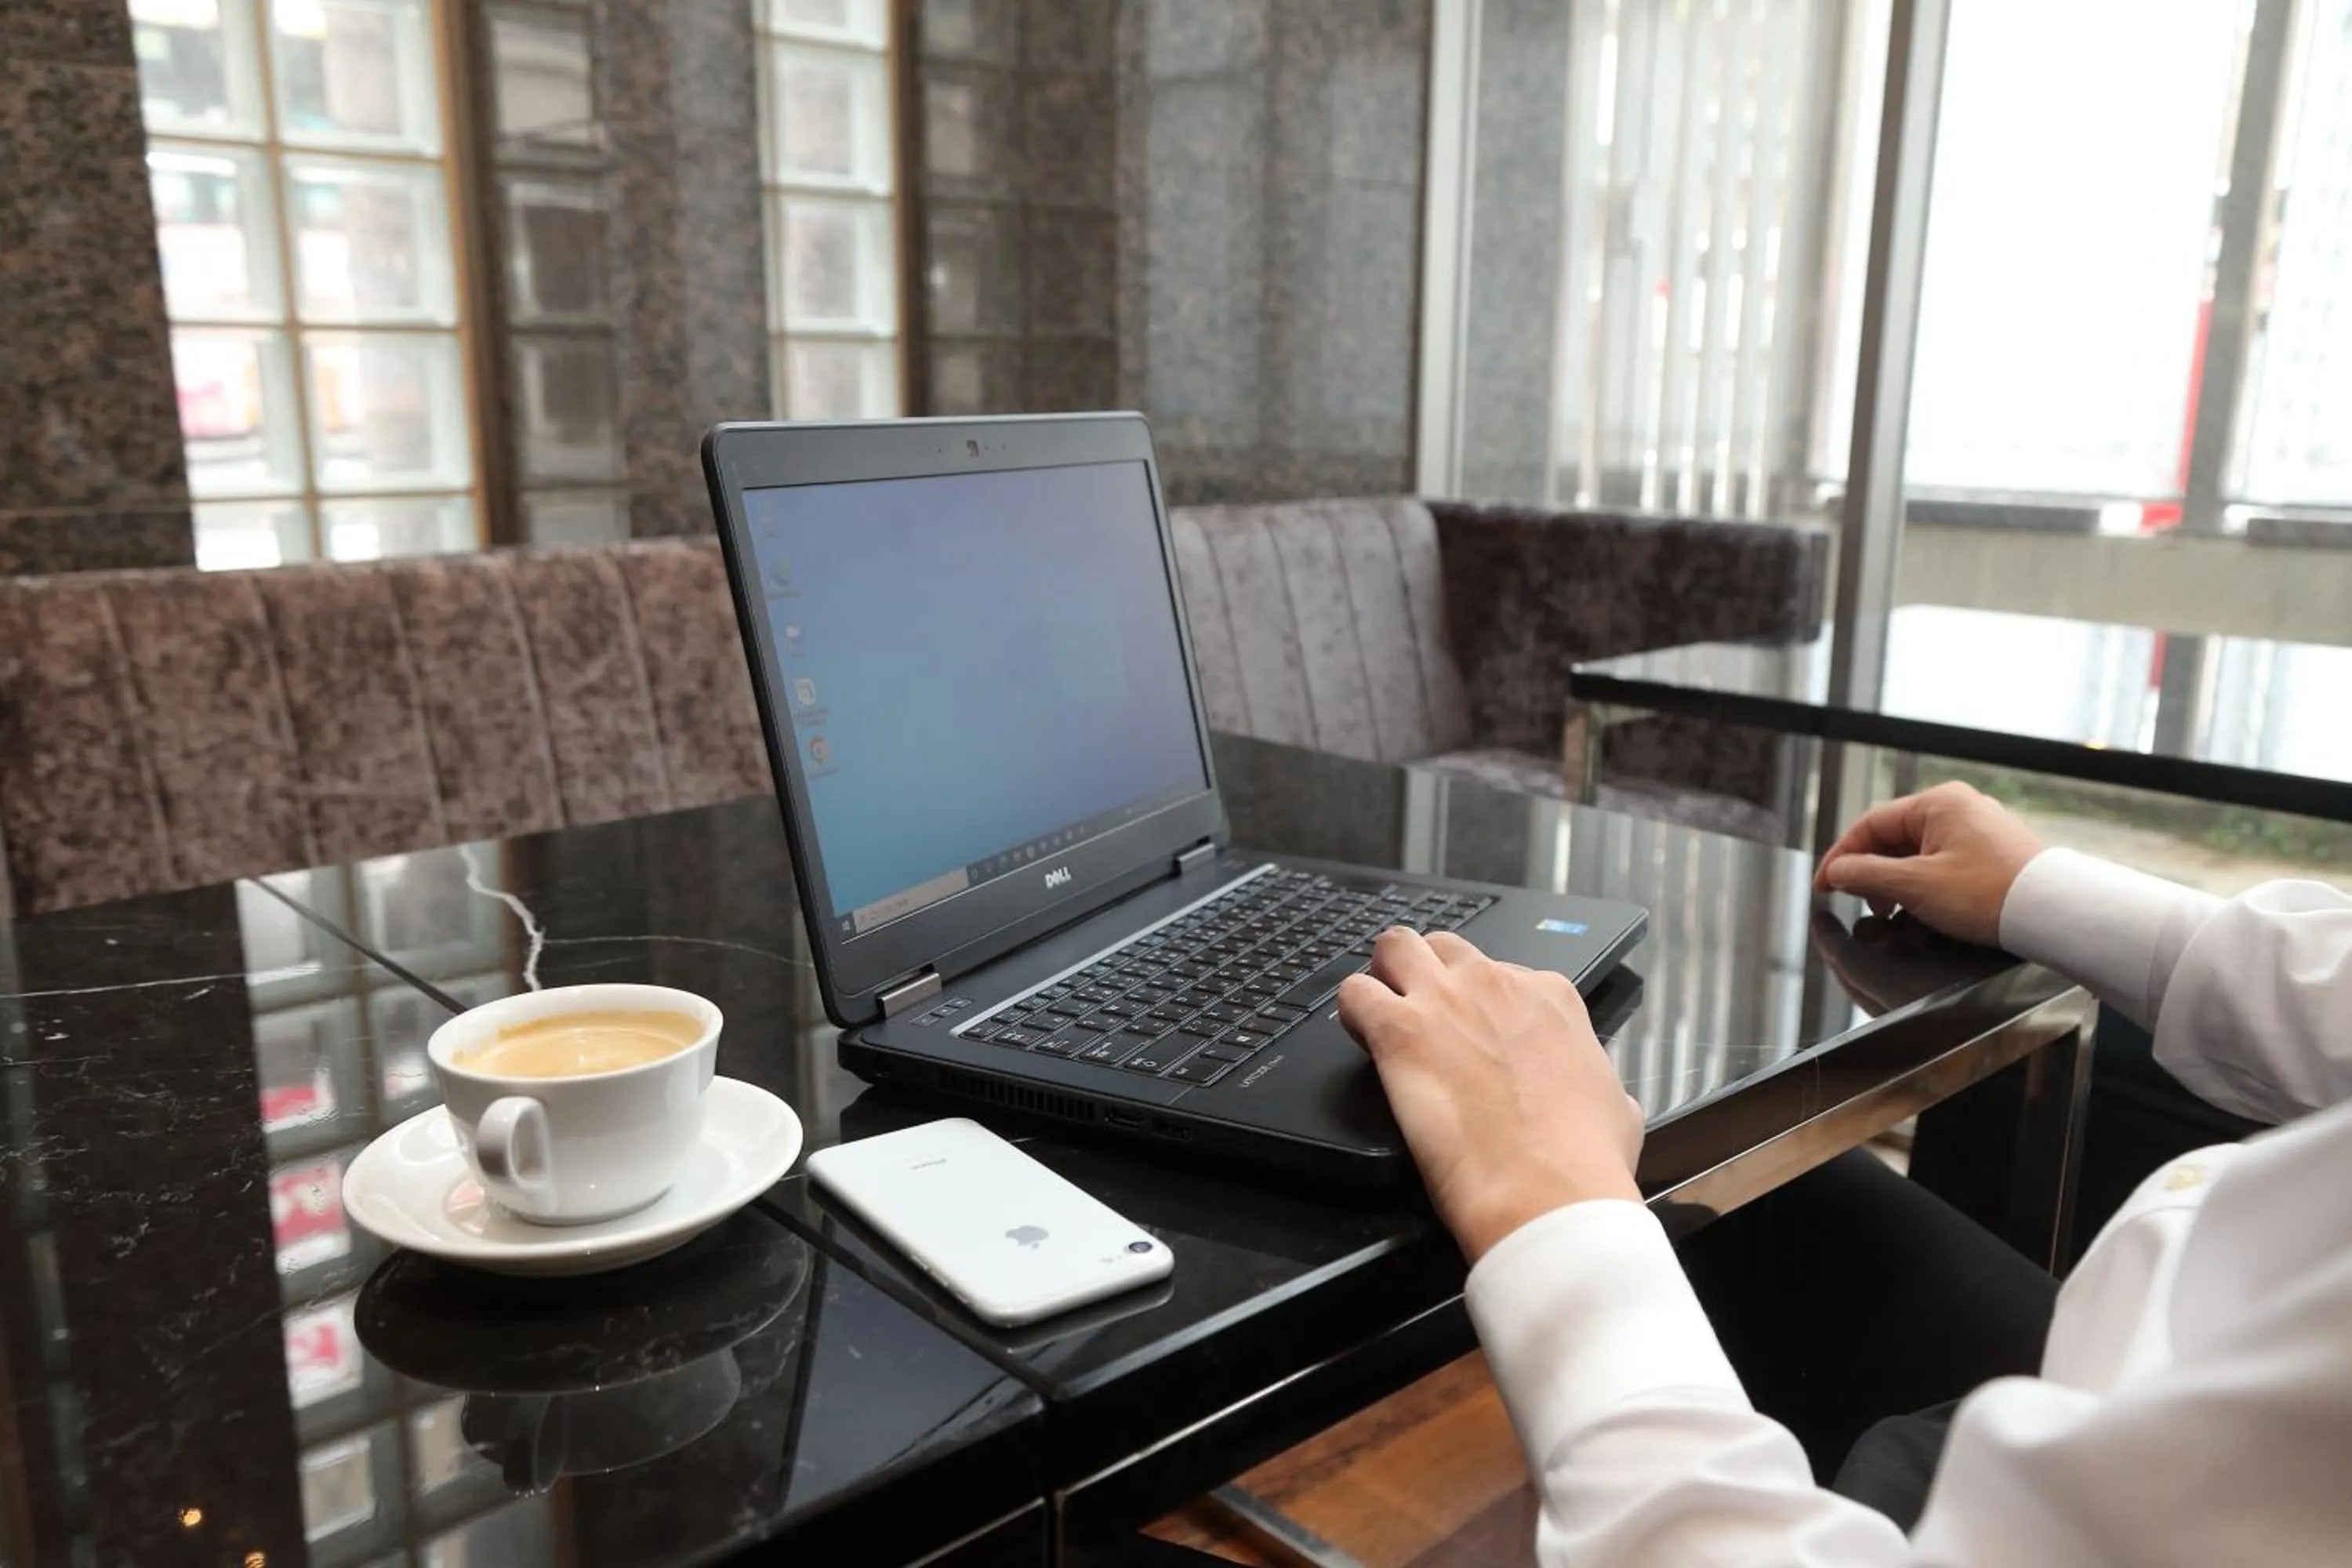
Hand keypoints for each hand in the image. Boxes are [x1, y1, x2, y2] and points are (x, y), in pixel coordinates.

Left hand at [1335, 929, 1642, 1262]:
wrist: (1548, 1191)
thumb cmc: (1584, 1160)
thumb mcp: (1616, 1108)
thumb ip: (1598, 1086)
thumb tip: (1601, 1099)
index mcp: (1551, 998)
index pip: (1504, 974)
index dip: (1483, 1006)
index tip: (1475, 1036)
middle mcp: (1497, 985)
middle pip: (1447, 949)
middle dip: (1429, 974)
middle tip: (1421, 1016)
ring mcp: (1446, 1001)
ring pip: (1396, 947)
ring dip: (1384, 975)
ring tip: (1382, 1012)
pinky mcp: (1400, 1030)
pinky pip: (1355, 993)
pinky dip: (1351, 1012)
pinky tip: (1361, 1039)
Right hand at [1812, 782, 2043, 945]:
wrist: (2056, 913)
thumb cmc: (1990, 894)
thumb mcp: (1915, 886)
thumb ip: (1867, 875)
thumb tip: (1837, 871)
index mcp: (1938, 803)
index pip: (1870, 824)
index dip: (1841, 857)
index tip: (1825, 885)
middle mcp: (1960, 807)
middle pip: (1894, 837)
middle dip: (1871, 874)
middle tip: (1860, 904)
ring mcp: (1980, 828)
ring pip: (1919, 852)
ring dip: (1897, 882)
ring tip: (1893, 913)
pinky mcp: (1995, 852)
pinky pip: (1944, 862)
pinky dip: (1924, 884)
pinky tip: (1924, 909)